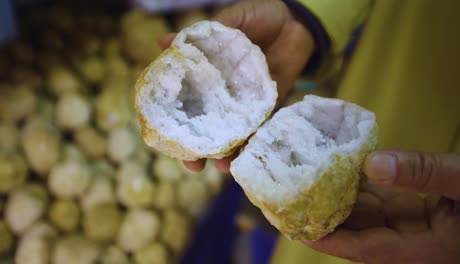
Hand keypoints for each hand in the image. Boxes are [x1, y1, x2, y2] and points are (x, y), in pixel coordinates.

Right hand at [160, 0, 314, 172]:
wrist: (296, 21)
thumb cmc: (259, 16)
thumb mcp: (229, 21)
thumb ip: (201, 36)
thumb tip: (163, 43)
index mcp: (207, 76)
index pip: (184, 105)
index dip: (174, 124)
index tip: (166, 142)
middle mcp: (222, 94)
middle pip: (206, 128)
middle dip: (198, 150)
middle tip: (193, 166)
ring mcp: (244, 104)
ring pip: (231, 135)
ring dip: (225, 153)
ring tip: (221, 166)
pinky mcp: (267, 107)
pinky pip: (259, 129)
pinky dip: (252, 143)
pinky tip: (246, 155)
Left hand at [305, 151, 459, 263]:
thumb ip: (424, 173)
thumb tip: (371, 163)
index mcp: (414, 250)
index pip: (357, 246)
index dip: (322, 236)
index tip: (291, 221)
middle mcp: (402, 242)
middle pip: (350, 230)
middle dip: (319, 212)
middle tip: (288, 189)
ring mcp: (403, 226)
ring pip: (359, 214)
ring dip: (332, 195)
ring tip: (303, 173)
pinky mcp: (406, 210)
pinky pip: (373, 200)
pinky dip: (354, 184)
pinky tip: (334, 165)